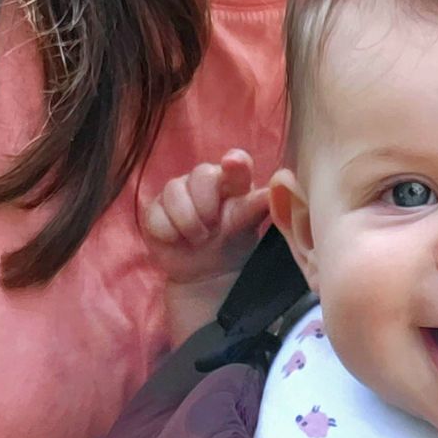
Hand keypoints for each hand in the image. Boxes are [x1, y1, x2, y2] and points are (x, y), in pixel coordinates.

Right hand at [142, 149, 270, 286]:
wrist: (206, 274)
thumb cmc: (233, 243)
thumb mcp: (248, 225)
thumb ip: (260, 204)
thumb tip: (282, 188)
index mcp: (235, 180)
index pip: (237, 162)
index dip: (235, 162)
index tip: (232, 165)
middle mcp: (206, 180)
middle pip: (201, 174)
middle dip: (205, 203)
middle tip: (212, 227)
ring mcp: (178, 192)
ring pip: (174, 190)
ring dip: (187, 220)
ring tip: (198, 239)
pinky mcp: (155, 210)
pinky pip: (155, 213)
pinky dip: (167, 231)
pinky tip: (177, 241)